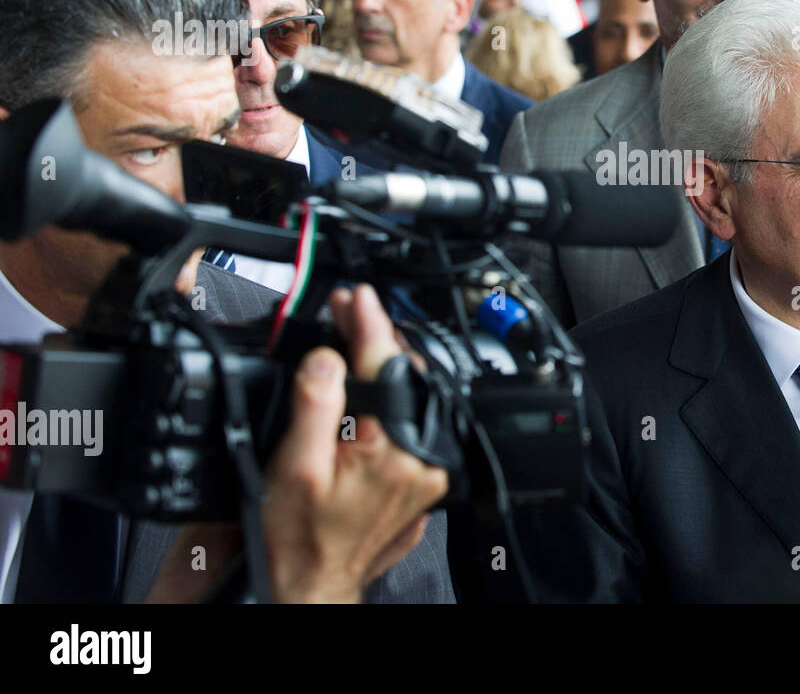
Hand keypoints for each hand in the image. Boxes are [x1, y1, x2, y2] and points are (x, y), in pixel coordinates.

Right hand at [261, 283, 449, 602]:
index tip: (356, 296)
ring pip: (409, 396)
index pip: (385, 368)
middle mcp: (420, 460)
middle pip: (404, 376)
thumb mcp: (293, 469)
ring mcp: (426, 469)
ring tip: (352, 332)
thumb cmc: (298, 540)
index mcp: (393, 453)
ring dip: (381, 361)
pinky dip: (387, 394)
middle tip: (347, 307)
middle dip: (374, 336)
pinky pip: (409, 419)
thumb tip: (326, 358)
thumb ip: (314, 406)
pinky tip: (364, 378)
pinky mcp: (421, 475)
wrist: (309, 584)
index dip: (367, 325)